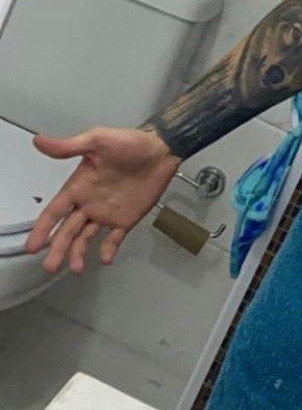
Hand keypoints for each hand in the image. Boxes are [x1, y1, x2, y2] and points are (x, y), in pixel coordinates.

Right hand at [26, 127, 180, 273]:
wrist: (161, 150)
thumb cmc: (129, 143)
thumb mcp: (97, 140)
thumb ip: (68, 147)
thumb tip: (38, 140)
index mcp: (78, 187)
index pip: (54, 211)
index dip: (42, 229)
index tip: (32, 247)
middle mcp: (89, 203)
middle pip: (67, 230)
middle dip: (57, 248)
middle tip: (50, 266)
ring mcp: (107, 214)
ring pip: (86, 238)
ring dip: (78, 253)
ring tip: (76, 269)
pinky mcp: (125, 220)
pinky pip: (113, 239)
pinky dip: (108, 250)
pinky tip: (104, 259)